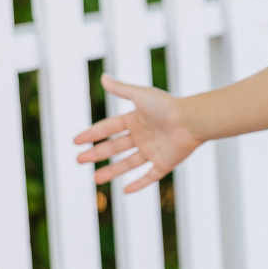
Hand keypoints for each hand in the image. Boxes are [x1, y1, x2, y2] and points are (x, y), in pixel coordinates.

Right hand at [74, 74, 201, 192]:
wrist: (192, 121)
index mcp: (135, 119)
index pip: (108, 128)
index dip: (92, 134)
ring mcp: (153, 151)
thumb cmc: (167, 106)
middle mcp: (143, 136)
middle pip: (115, 147)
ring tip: (95, 179)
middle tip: (79, 160)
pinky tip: (125, 191)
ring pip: (128, 164)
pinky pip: (149, 176)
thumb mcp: (140, 95)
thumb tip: (103, 77)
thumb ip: (121, 89)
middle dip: (96, 154)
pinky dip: (138, 184)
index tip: (75, 141)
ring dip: (112, 171)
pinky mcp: (165, 163)